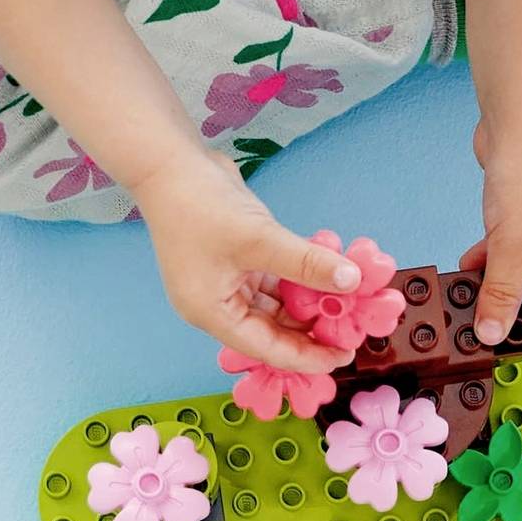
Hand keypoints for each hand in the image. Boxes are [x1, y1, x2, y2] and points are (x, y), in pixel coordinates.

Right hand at [129, 147, 360, 369]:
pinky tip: (326, 277)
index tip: (342, 357)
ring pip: (274, 305)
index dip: (305, 357)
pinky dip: (297, 280)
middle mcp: (217, 304)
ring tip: (346, 307)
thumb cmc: (201, 206)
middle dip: (309, 333)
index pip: (266, 349)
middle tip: (350, 331)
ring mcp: (226, 281)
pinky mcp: (236, 260)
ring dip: (306, 305)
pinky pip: (272, 281)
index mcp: (212, 313)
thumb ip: (305, 262)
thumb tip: (351, 281)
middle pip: (270, 331)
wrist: (170, 163)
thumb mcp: (259, 239)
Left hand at [462, 121, 521, 344]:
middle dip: (503, 297)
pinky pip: (512, 240)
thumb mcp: (512, 245)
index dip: (521, 324)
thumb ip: (501, 292)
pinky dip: (493, 251)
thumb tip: (493, 334)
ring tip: (463, 290)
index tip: (490, 340)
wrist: (521, 120)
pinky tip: (469, 260)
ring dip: (493, 274)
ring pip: (521, 261)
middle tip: (470, 316)